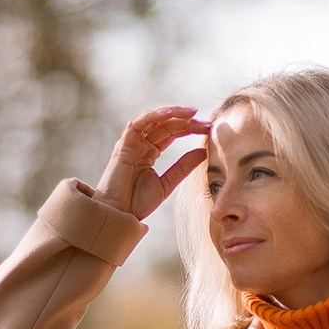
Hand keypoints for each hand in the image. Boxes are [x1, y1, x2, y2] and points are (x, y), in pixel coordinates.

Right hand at [94, 105, 209, 221]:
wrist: (119, 216)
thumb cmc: (137, 203)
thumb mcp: (167, 183)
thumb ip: (183, 167)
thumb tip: (203, 151)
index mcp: (150, 152)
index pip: (171, 132)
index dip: (190, 128)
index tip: (208, 128)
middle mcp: (140, 144)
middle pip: (165, 124)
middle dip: (186, 121)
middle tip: (206, 122)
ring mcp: (131, 143)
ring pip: (153, 119)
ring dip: (172, 113)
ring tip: (192, 113)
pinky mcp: (123, 145)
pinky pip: (138, 124)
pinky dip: (153, 116)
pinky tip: (170, 113)